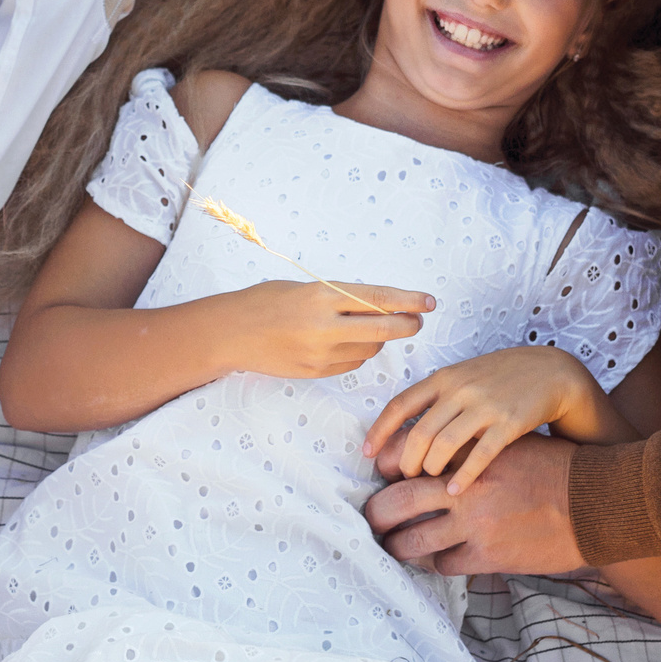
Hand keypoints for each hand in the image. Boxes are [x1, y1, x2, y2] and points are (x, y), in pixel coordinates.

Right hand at [216, 279, 431, 377]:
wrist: (231, 333)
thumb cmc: (265, 301)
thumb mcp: (303, 289)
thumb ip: (339, 297)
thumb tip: (378, 304)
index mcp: (321, 297)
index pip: (377, 298)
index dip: (408, 300)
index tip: (429, 302)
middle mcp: (324, 326)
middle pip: (383, 329)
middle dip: (406, 325)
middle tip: (416, 321)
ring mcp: (320, 354)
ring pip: (369, 348)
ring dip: (377, 338)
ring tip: (362, 327)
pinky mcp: (316, 372)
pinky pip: (351, 362)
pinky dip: (356, 352)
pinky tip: (341, 343)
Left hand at [363, 345, 614, 494]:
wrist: (550, 371)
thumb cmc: (501, 378)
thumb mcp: (463, 377)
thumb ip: (437, 398)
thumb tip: (402, 430)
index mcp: (444, 378)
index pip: (400, 404)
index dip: (380, 431)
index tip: (366, 454)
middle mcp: (460, 389)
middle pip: (419, 432)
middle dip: (407, 461)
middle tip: (405, 477)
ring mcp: (484, 405)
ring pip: (444, 444)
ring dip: (431, 468)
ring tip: (430, 481)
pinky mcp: (509, 423)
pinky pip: (479, 455)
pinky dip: (463, 476)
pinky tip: (454, 491)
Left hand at [364, 432, 586, 576]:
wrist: (595, 502)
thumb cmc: (555, 468)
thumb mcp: (510, 444)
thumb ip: (473, 448)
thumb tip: (437, 454)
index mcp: (467, 453)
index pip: (406, 456)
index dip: (385, 467)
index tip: (381, 476)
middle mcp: (464, 488)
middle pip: (396, 502)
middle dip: (376, 514)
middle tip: (371, 520)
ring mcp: (474, 524)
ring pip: (413, 542)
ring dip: (398, 546)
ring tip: (394, 546)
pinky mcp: (489, 555)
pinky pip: (444, 564)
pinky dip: (436, 563)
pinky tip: (437, 558)